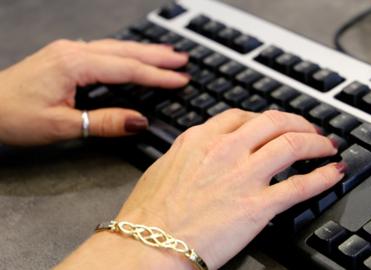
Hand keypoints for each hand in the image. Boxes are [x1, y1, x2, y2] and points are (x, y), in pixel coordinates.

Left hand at [0, 39, 188, 145]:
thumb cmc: (12, 116)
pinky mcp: (64, 56)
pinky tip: (134, 56)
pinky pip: (104, 50)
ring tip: (168, 54)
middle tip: (183, 60)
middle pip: (125, 51)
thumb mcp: (61, 125)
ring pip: (116, 48)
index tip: (181, 80)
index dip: (157, 76)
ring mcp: (68, 51)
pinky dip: (126, 53)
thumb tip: (139, 121)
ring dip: (144, 51)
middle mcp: (73, 51)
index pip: (127, 69)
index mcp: (74, 64)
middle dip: (157, 56)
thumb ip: (104, 122)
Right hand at [112, 109, 344, 268]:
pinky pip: (300, 185)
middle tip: (309, 129)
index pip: (242, 116)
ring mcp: (243, 175)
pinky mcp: (257, 205)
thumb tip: (201, 150)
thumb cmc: (149, 213)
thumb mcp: (165, 167)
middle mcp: (225, 150)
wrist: (147, 245)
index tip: (275, 124)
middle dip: (298, 122)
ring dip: (316, 142)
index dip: (266, 118)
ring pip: (292, 145)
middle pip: (274, 122)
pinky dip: (322, 177)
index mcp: (201, 139)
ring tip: (326, 146)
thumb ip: (188, 152)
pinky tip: (333, 172)